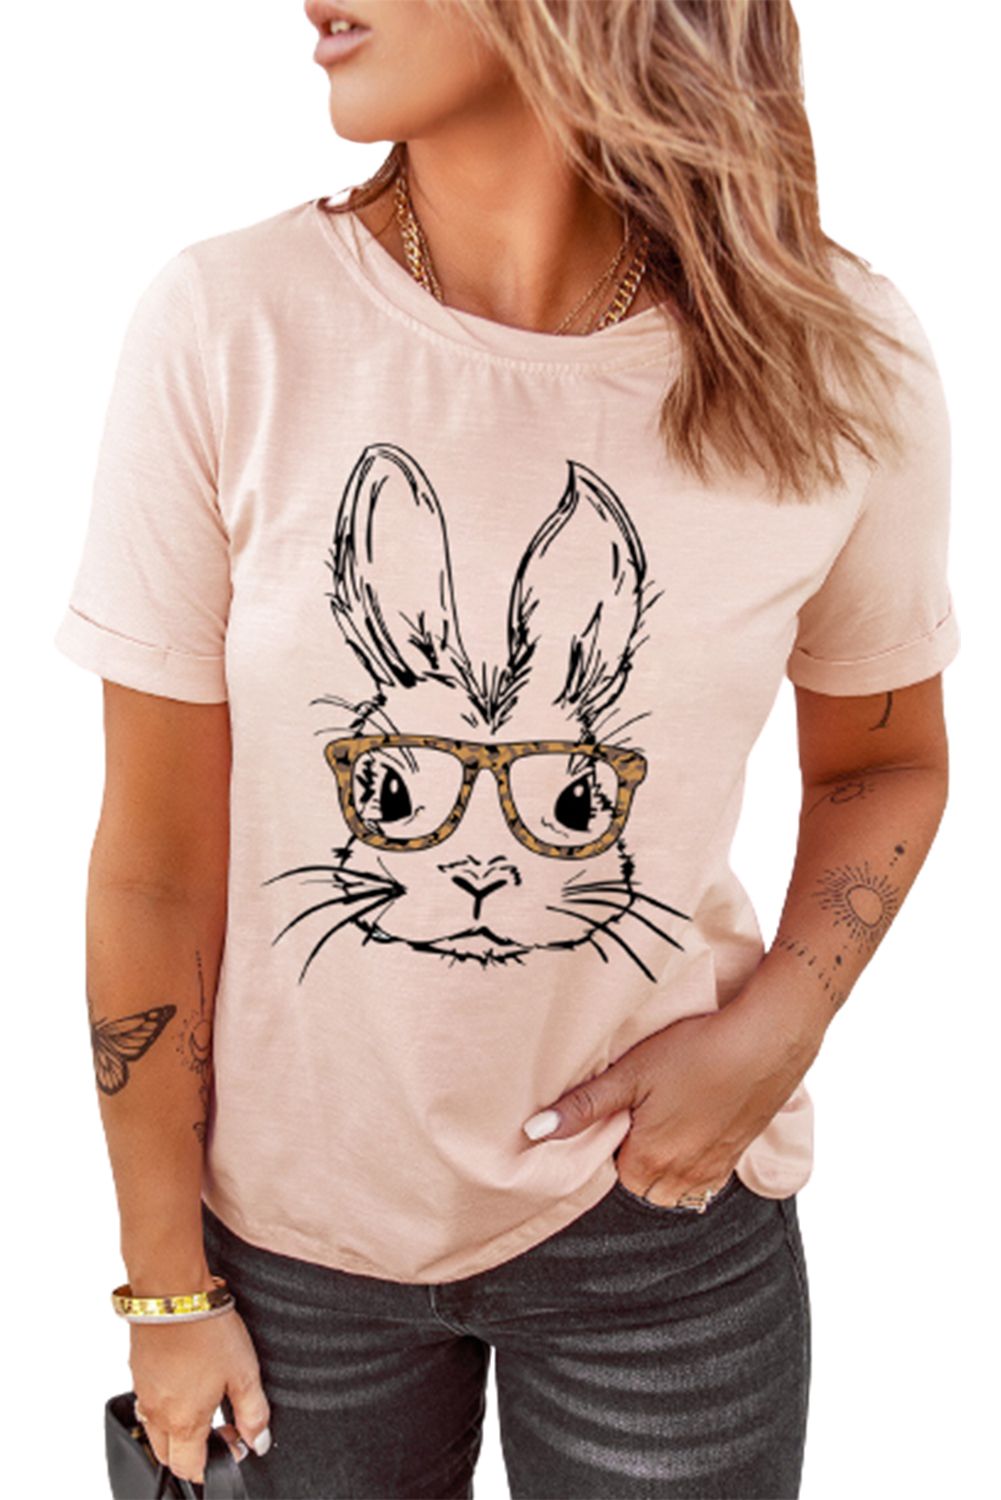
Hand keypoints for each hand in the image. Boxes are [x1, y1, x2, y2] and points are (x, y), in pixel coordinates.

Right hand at [130, 1307, 271, 1483]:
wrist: (173, 1292)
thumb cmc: (206, 1329)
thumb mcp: (244, 1373)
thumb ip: (253, 1412)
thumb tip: (258, 1440)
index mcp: (183, 1422)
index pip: (190, 1469)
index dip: (216, 1463)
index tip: (235, 1442)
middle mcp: (157, 1413)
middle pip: (169, 1455)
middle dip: (194, 1451)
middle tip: (221, 1425)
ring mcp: (143, 1391)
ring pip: (156, 1428)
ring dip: (178, 1427)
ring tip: (206, 1396)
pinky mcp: (138, 1370)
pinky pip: (148, 1400)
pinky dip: (166, 1401)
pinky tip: (187, 1375)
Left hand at [522, 998, 819, 1206]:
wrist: (768, 1040)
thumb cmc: (697, 1051)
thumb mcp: (631, 1073)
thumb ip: (583, 1107)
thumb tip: (533, 1133)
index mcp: (647, 1165)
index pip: (606, 1172)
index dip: (604, 1139)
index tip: (612, 1110)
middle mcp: (680, 1181)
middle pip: (637, 1180)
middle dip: (632, 1150)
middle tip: (639, 1102)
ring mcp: (711, 1173)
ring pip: (669, 1179)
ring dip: (662, 1153)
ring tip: (667, 1105)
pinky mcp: (735, 1159)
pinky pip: (699, 1172)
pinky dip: (690, 1149)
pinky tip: (693, 1111)